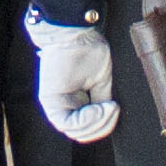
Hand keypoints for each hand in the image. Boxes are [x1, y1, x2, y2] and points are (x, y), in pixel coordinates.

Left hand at [28, 20, 117, 144]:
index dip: (104, 124)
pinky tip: (98, 108)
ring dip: (96, 123)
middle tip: (114, 110)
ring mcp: (55, 104)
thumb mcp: (101, 79)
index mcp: (75, 101)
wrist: (72, 32)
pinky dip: (86, 120)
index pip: (88, 127)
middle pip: (82, 133)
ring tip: (109, 108)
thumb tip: (108, 118)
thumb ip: (100, 101)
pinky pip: (67, 123)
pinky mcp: (50, 101)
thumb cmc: (86, 50)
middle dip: (102, 126)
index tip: (115, 109)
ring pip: (75, 131)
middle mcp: (64, 106)